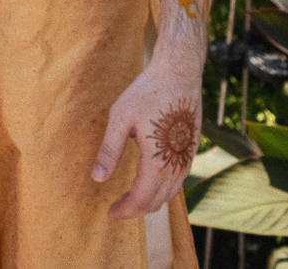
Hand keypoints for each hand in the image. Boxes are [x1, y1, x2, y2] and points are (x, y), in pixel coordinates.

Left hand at [91, 57, 200, 217]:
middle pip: (156, 202)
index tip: (109, 213)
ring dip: (150, 201)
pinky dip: (162, 189)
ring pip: (169, 194)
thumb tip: (97, 179)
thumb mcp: (120, 118)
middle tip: (117, 208)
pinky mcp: (191, 151)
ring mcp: (186, 159)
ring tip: (131, 198)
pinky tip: (150, 181)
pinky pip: (177, 181)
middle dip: (136, 209)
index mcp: (157, 163)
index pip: (140, 199)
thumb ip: (109, 151)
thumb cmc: (148, 91)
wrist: (179, 73)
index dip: (124, 210)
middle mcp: (176, 167)